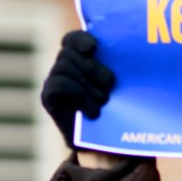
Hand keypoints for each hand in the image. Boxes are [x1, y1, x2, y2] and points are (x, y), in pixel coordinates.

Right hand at [41, 31, 114, 148]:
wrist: (103, 141)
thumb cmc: (117, 109)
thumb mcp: (121, 84)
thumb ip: (118, 66)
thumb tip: (133, 52)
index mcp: (80, 58)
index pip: (72, 39)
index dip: (81, 39)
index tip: (94, 47)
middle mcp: (63, 66)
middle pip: (69, 53)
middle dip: (92, 68)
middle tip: (110, 86)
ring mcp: (53, 80)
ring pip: (64, 67)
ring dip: (88, 85)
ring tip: (104, 102)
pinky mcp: (48, 97)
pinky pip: (59, 84)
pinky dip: (79, 96)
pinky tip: (93, 112)